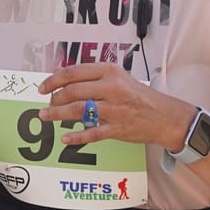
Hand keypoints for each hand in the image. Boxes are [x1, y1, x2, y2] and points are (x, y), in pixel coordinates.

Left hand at [37, 63, 190, 150]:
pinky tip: (65, 137)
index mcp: (110, 71)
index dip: (54, 80)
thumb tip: (64, 78)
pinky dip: (76, 137)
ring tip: (46, 116)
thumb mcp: (120, 77)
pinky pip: (92, 133)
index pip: (74, 72)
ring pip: (78, 111)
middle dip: (54, 98)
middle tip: (47, 104)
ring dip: (58, 114)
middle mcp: (112, 88)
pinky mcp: (117, 128)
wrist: (166, 116)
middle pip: (72, 91)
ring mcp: (114, 109)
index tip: (43, 87)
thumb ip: (94, 77)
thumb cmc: (140, 96)